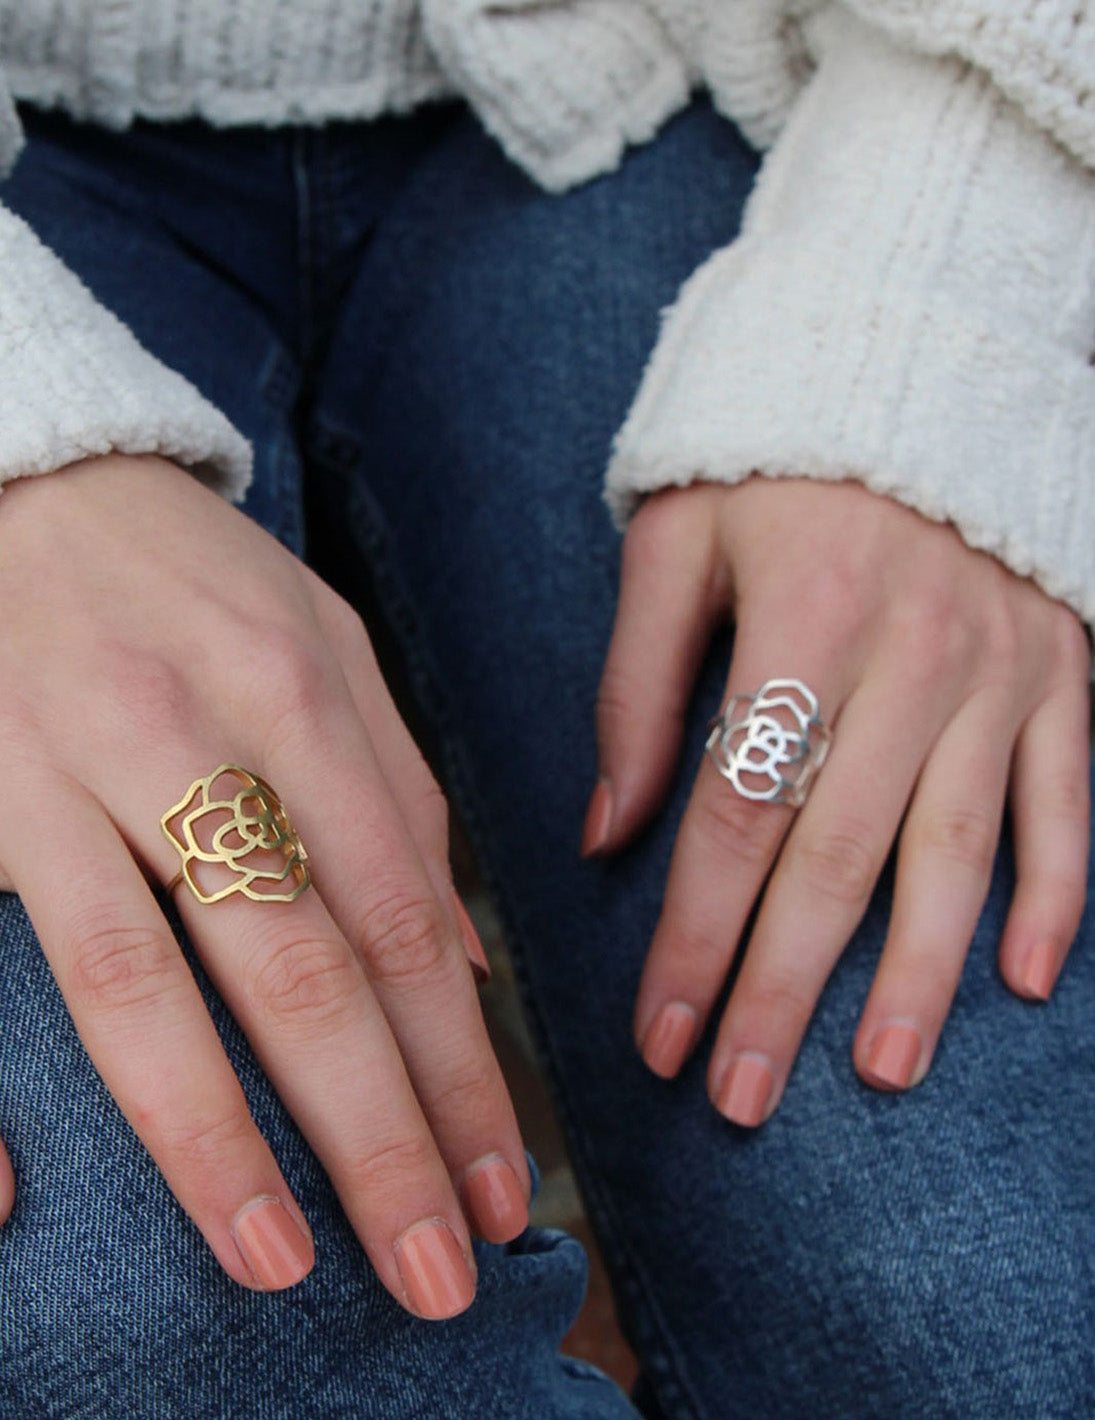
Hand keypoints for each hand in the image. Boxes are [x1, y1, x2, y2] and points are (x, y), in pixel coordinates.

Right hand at [0, 454, 527, 1312]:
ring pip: (148, 987)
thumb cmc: (194, 577)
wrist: (30, 470)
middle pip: (302, 972)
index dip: (460, 1068)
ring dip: (220, 1145)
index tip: (506, 1183)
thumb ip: (401, 793)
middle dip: (380, 1136)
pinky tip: (13, 1203)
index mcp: (302, 698)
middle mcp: (189, 737)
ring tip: (287, 1265)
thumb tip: (467, 962)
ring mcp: (61, 770)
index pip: (403, 920)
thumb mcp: (327, 646)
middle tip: (437, 1269)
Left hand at [587, 478, 1089, 1122]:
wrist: (917, 358)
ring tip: (879, 1073)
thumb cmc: (771, 458)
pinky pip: (1070, 799)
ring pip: (958, 851)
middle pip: (838, 857)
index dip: (694, 937)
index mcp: (803, 620)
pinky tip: (1021, 981)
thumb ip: (636, 686)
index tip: (658, 1034)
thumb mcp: (676, 541)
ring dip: (919, 975)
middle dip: (783, 988)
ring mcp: (1002, 670)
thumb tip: (608, 834)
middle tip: (742, 1096)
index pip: (737, 816)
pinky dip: (1055, 892)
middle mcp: (913, 656)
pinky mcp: (1063, 669)